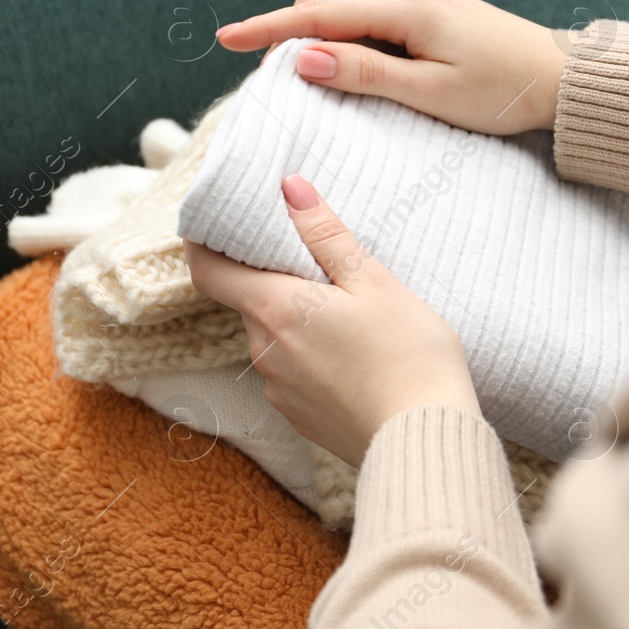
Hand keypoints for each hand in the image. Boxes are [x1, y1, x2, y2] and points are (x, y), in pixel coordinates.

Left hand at [184, 174, 479, 467]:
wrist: (424, 439)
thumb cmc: (409, 355)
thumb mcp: (374, 282)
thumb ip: (326, 234)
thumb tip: (289, 188)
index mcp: (276, 310)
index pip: (208, 271)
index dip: (204, 244)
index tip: (218, 226)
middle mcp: (264, 352)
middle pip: (249, 302)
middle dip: (273, 282)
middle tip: (318, 268)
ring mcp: (279, 390)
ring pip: (273, 338)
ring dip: (297, 321)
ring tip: (349, 316)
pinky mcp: (298, 417)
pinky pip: (291, 373)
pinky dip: (311, 357)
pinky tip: (354, 358)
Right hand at [215, 0, 566, 135]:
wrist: (559, 77)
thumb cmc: (500, 91)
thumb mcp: (429, 94)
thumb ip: (365, 73)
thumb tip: (303, 57)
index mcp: (404, 7)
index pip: (316, 15)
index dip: (266, 29)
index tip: (225, 40)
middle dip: (285, 27)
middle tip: (262, 71)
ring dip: (313, 20)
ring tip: (298, 63)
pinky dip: (339, 16)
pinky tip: (340, 43)